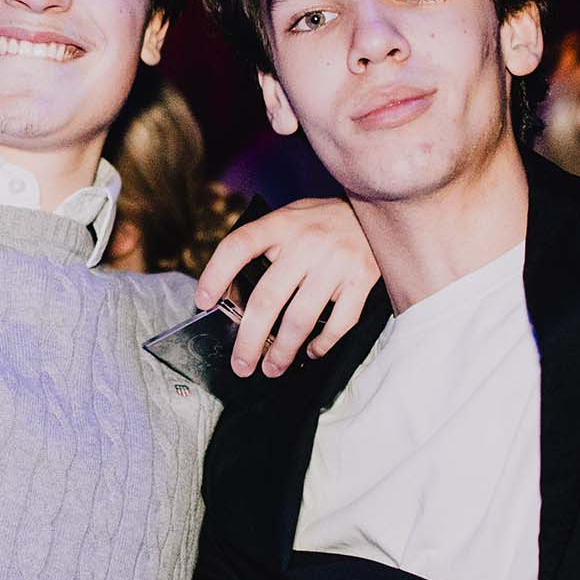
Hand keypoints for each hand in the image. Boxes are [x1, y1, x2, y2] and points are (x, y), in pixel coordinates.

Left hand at [195, 198, 378, 377]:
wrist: (376, 211)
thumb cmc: (322, 221)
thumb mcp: (289, 219)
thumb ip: (264, 246)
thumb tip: (231, 294)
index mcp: (282, 224)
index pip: (239, 246)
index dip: (216, 274)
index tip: (203, 302)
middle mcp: (307, 243)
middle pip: (267, 298)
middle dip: (250, 339)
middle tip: (241, 363)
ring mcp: (335, 262)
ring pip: (300, 318)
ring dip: (283, 351)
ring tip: (272, 368)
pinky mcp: (361, 280)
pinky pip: (338, 323)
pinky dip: (322, 344)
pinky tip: (311, 351)